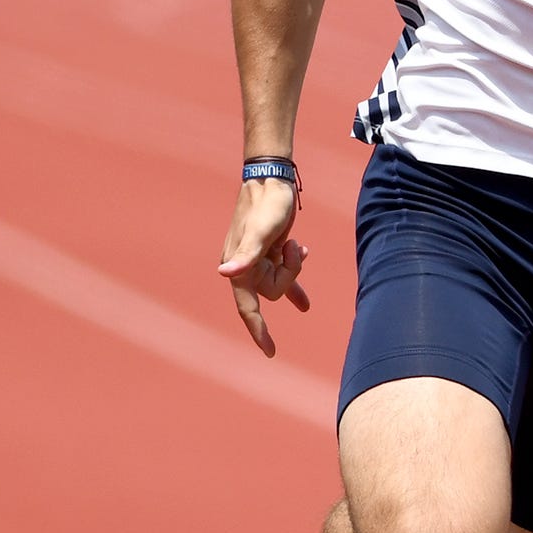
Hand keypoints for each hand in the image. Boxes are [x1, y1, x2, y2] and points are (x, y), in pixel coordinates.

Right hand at [217, 175, 311, 356]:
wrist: (272, 180)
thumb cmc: (267, 204)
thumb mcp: (261, 230)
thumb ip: (247, 253)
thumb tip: (226, 273)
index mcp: (239, 267)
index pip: (248, 308)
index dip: (258, 331)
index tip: (270, 352)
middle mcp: (244, 267)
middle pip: (272, 292)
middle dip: (289, 275)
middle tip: (294, 248)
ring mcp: (257, 261)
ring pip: (281, 283)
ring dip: (294, 269)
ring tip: (298, 247)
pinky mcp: (270, 254)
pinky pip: (282, 278)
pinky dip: (295, 286)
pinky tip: (305, 305)